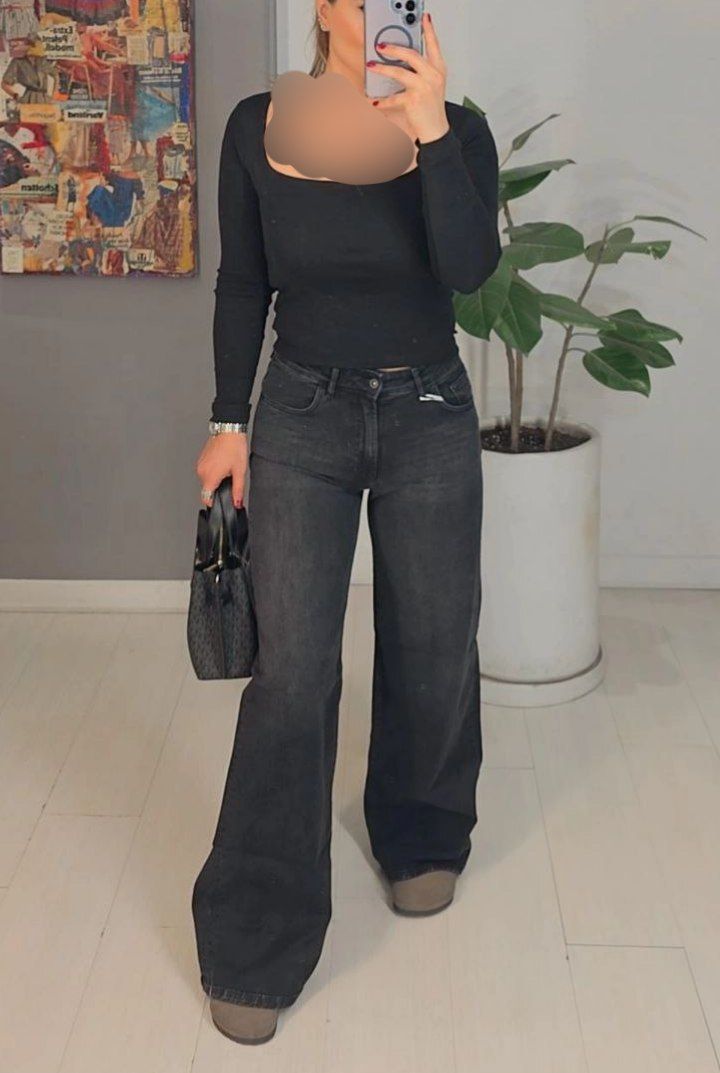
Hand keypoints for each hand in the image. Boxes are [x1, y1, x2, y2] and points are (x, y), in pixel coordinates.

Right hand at [195, 432, 247, 508]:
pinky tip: (222, 462)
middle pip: (208, 489)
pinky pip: (205, 470)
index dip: (215, 503)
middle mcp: (201, 471)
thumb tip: (237, 502)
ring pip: (206, 480)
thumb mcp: (240, 471)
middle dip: (218, 488)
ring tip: (226, 467)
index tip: (222, 500)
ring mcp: (200, 464)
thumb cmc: (234, 447)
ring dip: (215, 478)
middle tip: (229, 478)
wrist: (229, 430)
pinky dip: (213, 470)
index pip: (206, 499)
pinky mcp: (201, 459)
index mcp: (210, 477)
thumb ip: (237, 490)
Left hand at [367, 12, 448, 143]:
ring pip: (400, 71)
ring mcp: (424, 87)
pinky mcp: (414, 100)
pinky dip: (382, 100)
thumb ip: (424, 70)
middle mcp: (433, 76)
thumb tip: (405, 59)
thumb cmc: (433, 108)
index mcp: (439, 70)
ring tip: (372, 65)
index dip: (429, 30)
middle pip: (412, 54)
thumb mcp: (433, 85)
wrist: (436, 130)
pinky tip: (374, 101)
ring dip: (383, 68)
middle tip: (381, 46)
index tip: (424, 18)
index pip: (434, 45)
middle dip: (394, 48)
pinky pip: (394, 97)